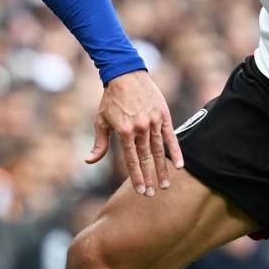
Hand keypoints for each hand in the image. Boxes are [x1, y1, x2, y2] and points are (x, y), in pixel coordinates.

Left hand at [86, 69, 183, 196]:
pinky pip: (170, 136)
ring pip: (159, 150)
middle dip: (149, 178)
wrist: (125, 75)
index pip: (131, 160)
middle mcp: (139, 128)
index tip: (141, 190)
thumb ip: (100, 144)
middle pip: (146, 158)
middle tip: (152, 194)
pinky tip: (180, 166)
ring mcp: (152, 121)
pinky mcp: (163, 115)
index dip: (137, 177)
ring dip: (163, 169)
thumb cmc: (111, 100)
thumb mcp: (101, 121)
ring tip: (165, 184)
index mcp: (124, 131)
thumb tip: (89, 161)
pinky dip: (176, 151)